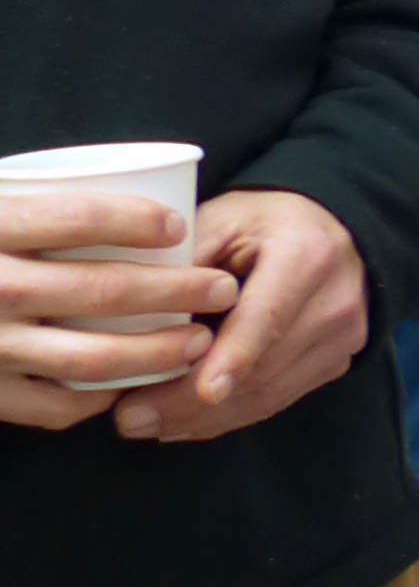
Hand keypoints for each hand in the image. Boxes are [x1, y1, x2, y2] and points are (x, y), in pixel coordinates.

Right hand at [0, 191, 236, 432]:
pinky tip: (131, 384)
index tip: (178, 223)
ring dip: (158, 353)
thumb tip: (118, 180)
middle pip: (103, 290)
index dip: (137, 220)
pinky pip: (56, 406)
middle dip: (178, 291)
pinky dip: (102, 398)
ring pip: (93, 358)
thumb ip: (28, 201)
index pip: (76, 218)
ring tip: (198, 340)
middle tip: (223, 287)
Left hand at [115, 192, 367, 441]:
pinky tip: (183, 422)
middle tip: (130, 418)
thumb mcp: (221, 219)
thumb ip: (184, 260)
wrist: (330, 230)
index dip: (234, 358)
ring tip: (146, 425)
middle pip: (262, 368)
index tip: (203, 392)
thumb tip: (131, 312)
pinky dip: (227, 417)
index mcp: (306, 257)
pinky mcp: (335, 362)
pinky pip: (278, 401)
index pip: (268, 318)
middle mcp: (334, 303)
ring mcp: (342, 338)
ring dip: (204, 418)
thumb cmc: (265, 222)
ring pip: (269, 394)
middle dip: (192, 401)